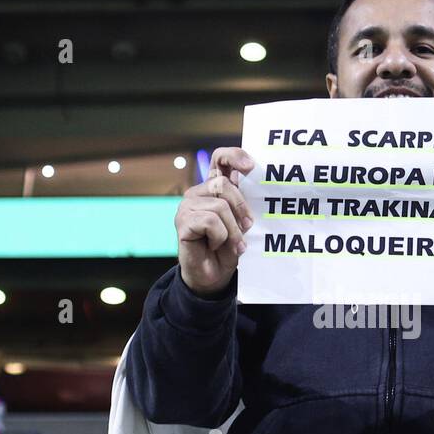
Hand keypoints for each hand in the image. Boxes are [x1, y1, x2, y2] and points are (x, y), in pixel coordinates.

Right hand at [175, 147, 255, 296]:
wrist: (212, 277)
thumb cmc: (227, 249)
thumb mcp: (241, 223)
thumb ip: (242, 203)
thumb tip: (248, 180)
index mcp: (213, 189)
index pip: (220, 159)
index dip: (234, 156)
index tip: (251, 166)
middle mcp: (198, 193)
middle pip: (225, 184)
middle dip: (241, 209)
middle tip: (247, 228)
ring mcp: (188, 206)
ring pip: (220, 206)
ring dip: (232, 230)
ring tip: (232, 244)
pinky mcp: (183, 222)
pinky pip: (211, 221)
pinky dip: (219, 237)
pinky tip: (213, 245)